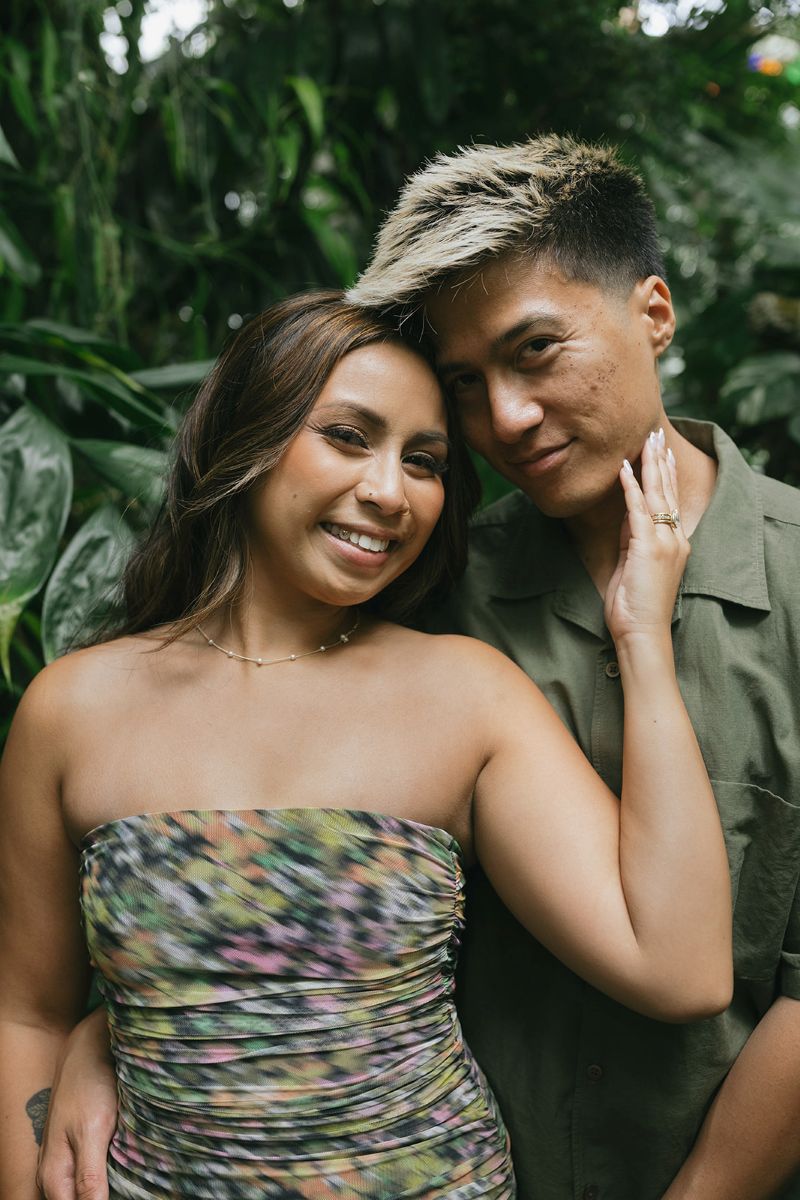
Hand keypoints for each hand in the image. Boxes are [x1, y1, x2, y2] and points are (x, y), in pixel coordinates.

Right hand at [36, 1010, 115, 1199]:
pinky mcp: (83, 1147)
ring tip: (134, 1173)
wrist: (88, 1048)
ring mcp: (69, 1160)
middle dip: (107, 1195)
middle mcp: (57, 1174)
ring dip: (111, 1185)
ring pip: (89, 1190)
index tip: (126, 1192)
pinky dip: (113, 1172)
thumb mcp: (92, 1132)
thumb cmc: (89, 1087)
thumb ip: (89, 1177)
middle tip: (134, 1180)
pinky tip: (129, 1165)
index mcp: (55, 1177)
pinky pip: (95, 1173)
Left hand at [604, 429, 689, 645]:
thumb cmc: (635, 605)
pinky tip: (624, 468)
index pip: (671, 501)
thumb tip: (628, 516)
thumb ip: (633, 539)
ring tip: (645, 440)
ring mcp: (664, 542)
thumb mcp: (634, 564)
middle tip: (656, 434)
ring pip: (657, 494)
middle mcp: (674, 539)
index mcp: (674, 544)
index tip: (662, 452)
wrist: (642, 631)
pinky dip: (631, 487)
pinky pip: (638, 509)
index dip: (666, 475)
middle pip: (668, 491)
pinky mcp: (648, 546)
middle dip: (661, 460)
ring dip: (649, 465)